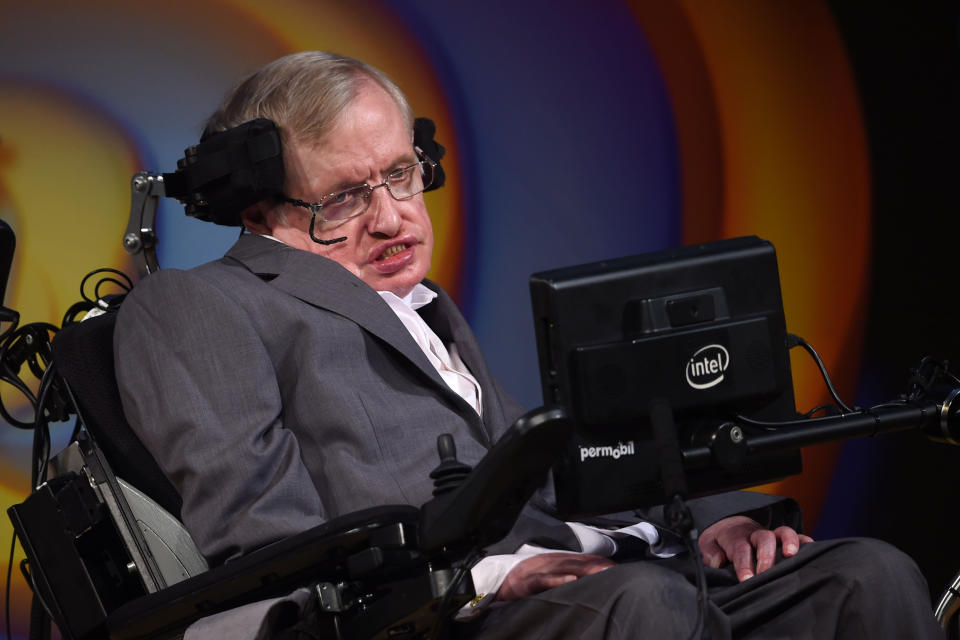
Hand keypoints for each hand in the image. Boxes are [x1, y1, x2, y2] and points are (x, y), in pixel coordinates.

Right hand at [496, 553, 614, 601]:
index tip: (615, 567)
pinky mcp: (527, 581)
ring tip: (602, 572)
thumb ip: (560, 575)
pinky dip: (559, 579)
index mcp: (552, 560)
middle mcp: (548, 561)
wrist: (493, 584)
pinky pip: (545, 579)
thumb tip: (580, 579)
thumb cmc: (519, 582)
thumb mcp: (543, 576)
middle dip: (597, 565)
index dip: (598, 561)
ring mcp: (537, 570)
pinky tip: (572, 580)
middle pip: (577, 562)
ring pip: (565, 567)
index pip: (580, 559)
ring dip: (584, 569)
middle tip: (615, 569)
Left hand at [698, 516, 813, 581]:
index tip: (746, 579)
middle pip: (763, 538)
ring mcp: (771, 535)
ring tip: (792, 555)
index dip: (743, 564)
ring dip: (789, 542)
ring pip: (782, 532)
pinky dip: (805, 542)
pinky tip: (813, 552)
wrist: (731, 526)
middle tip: (766, 573)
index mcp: (735, 537)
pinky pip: (797, 536)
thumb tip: (717, 561)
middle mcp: (755, 534)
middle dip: (766, 556)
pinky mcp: (784, 538)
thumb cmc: (721, 542)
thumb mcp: (708, 544)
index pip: (740, 549)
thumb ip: (710, 552)